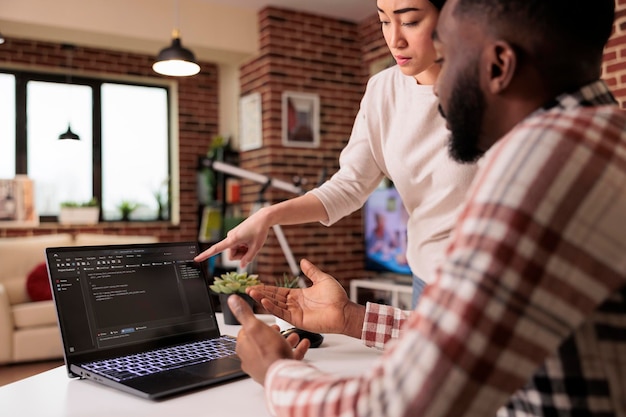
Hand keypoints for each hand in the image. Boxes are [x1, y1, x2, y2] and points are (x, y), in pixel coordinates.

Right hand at [194, 209, 270, 267]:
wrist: (262, 218)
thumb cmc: (260, 230)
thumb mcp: (256, 247)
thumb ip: (248, 258)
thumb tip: (242, 266)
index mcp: (233, 239)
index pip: (216, 249)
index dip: (206, 255)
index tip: (196, 259)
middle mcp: (230, 237)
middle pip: (232, 256)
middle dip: (241, 256)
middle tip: (251, 248)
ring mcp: (232, 236)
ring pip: (235, 252)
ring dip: (243, 251)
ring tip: (251, 242)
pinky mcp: (235, 235)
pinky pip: (237, 246)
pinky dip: (243, 246)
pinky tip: (250, 240)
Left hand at [228, 295, 309, 384]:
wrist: (282, 374)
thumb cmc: (268, 352)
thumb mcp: (255, 326)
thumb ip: (244, 313)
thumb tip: (232, 300)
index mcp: (244, 347)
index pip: (245, 333)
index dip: (254, 324)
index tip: (260, 320)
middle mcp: (252, 358)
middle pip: (261, 342)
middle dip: (271, 333)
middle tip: (277, 328)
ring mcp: (265, 366)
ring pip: (275, 350)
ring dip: (285, 341)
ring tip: (293, 335)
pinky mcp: (278, 371)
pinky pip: (288, 358)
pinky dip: (296, 350)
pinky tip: (303, 344)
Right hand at [247, 259, 365, 337]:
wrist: (345, 310)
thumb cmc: (337, 297)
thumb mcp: (322, 279)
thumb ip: (311, 271)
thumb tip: (303, 261)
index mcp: (299, 295)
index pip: (279, 291)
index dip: (268, 288)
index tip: (256, 284)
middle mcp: (295, 304)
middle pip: (274, 298)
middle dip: (261, 293)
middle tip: (248, 289)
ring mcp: (295, 313)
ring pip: (275, 305)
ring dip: (263, 299)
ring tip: (252, 293)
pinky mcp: (298, 320)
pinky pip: (282, 313)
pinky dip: (272, 308)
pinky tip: (264, 302)